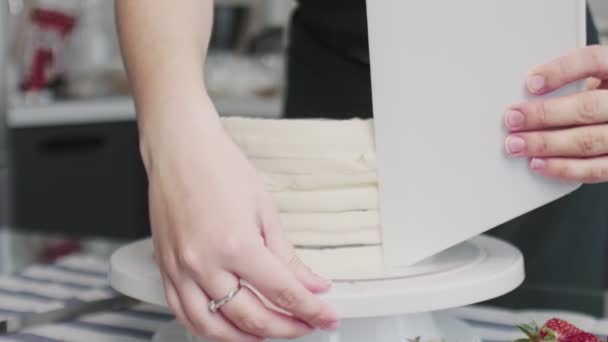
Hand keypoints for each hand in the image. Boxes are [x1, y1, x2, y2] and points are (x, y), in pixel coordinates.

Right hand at [143, 105, 337, 341]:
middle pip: (252, 317)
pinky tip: (226, 327)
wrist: (181, 149)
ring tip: (269, 333)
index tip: (326, 317)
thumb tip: (309, 282)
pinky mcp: (165, 269)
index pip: (283, 292)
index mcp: (237, 245)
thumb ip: (287, 256)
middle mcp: (205, 263)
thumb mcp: (265, 210)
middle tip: (305, 324)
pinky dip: (208, 329)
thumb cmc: (219, 167)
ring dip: (247, 339)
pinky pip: (184, 313)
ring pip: (214, 327)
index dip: (311, 310)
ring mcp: (181, 269)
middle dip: (287, 328)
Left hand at [504, 45, 607, 182]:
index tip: (531, 82)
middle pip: (587, 107)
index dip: (561, 71)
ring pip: (588, 140)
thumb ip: (565, 84)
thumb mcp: (589, 80)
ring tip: (516, 144)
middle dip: (544, 115)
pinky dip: (563, 168)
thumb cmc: (597, 97)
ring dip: (546, 144)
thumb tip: (520, 96)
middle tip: (512, 119)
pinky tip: (538, 163)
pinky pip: (595, 168)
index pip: (593, 61)